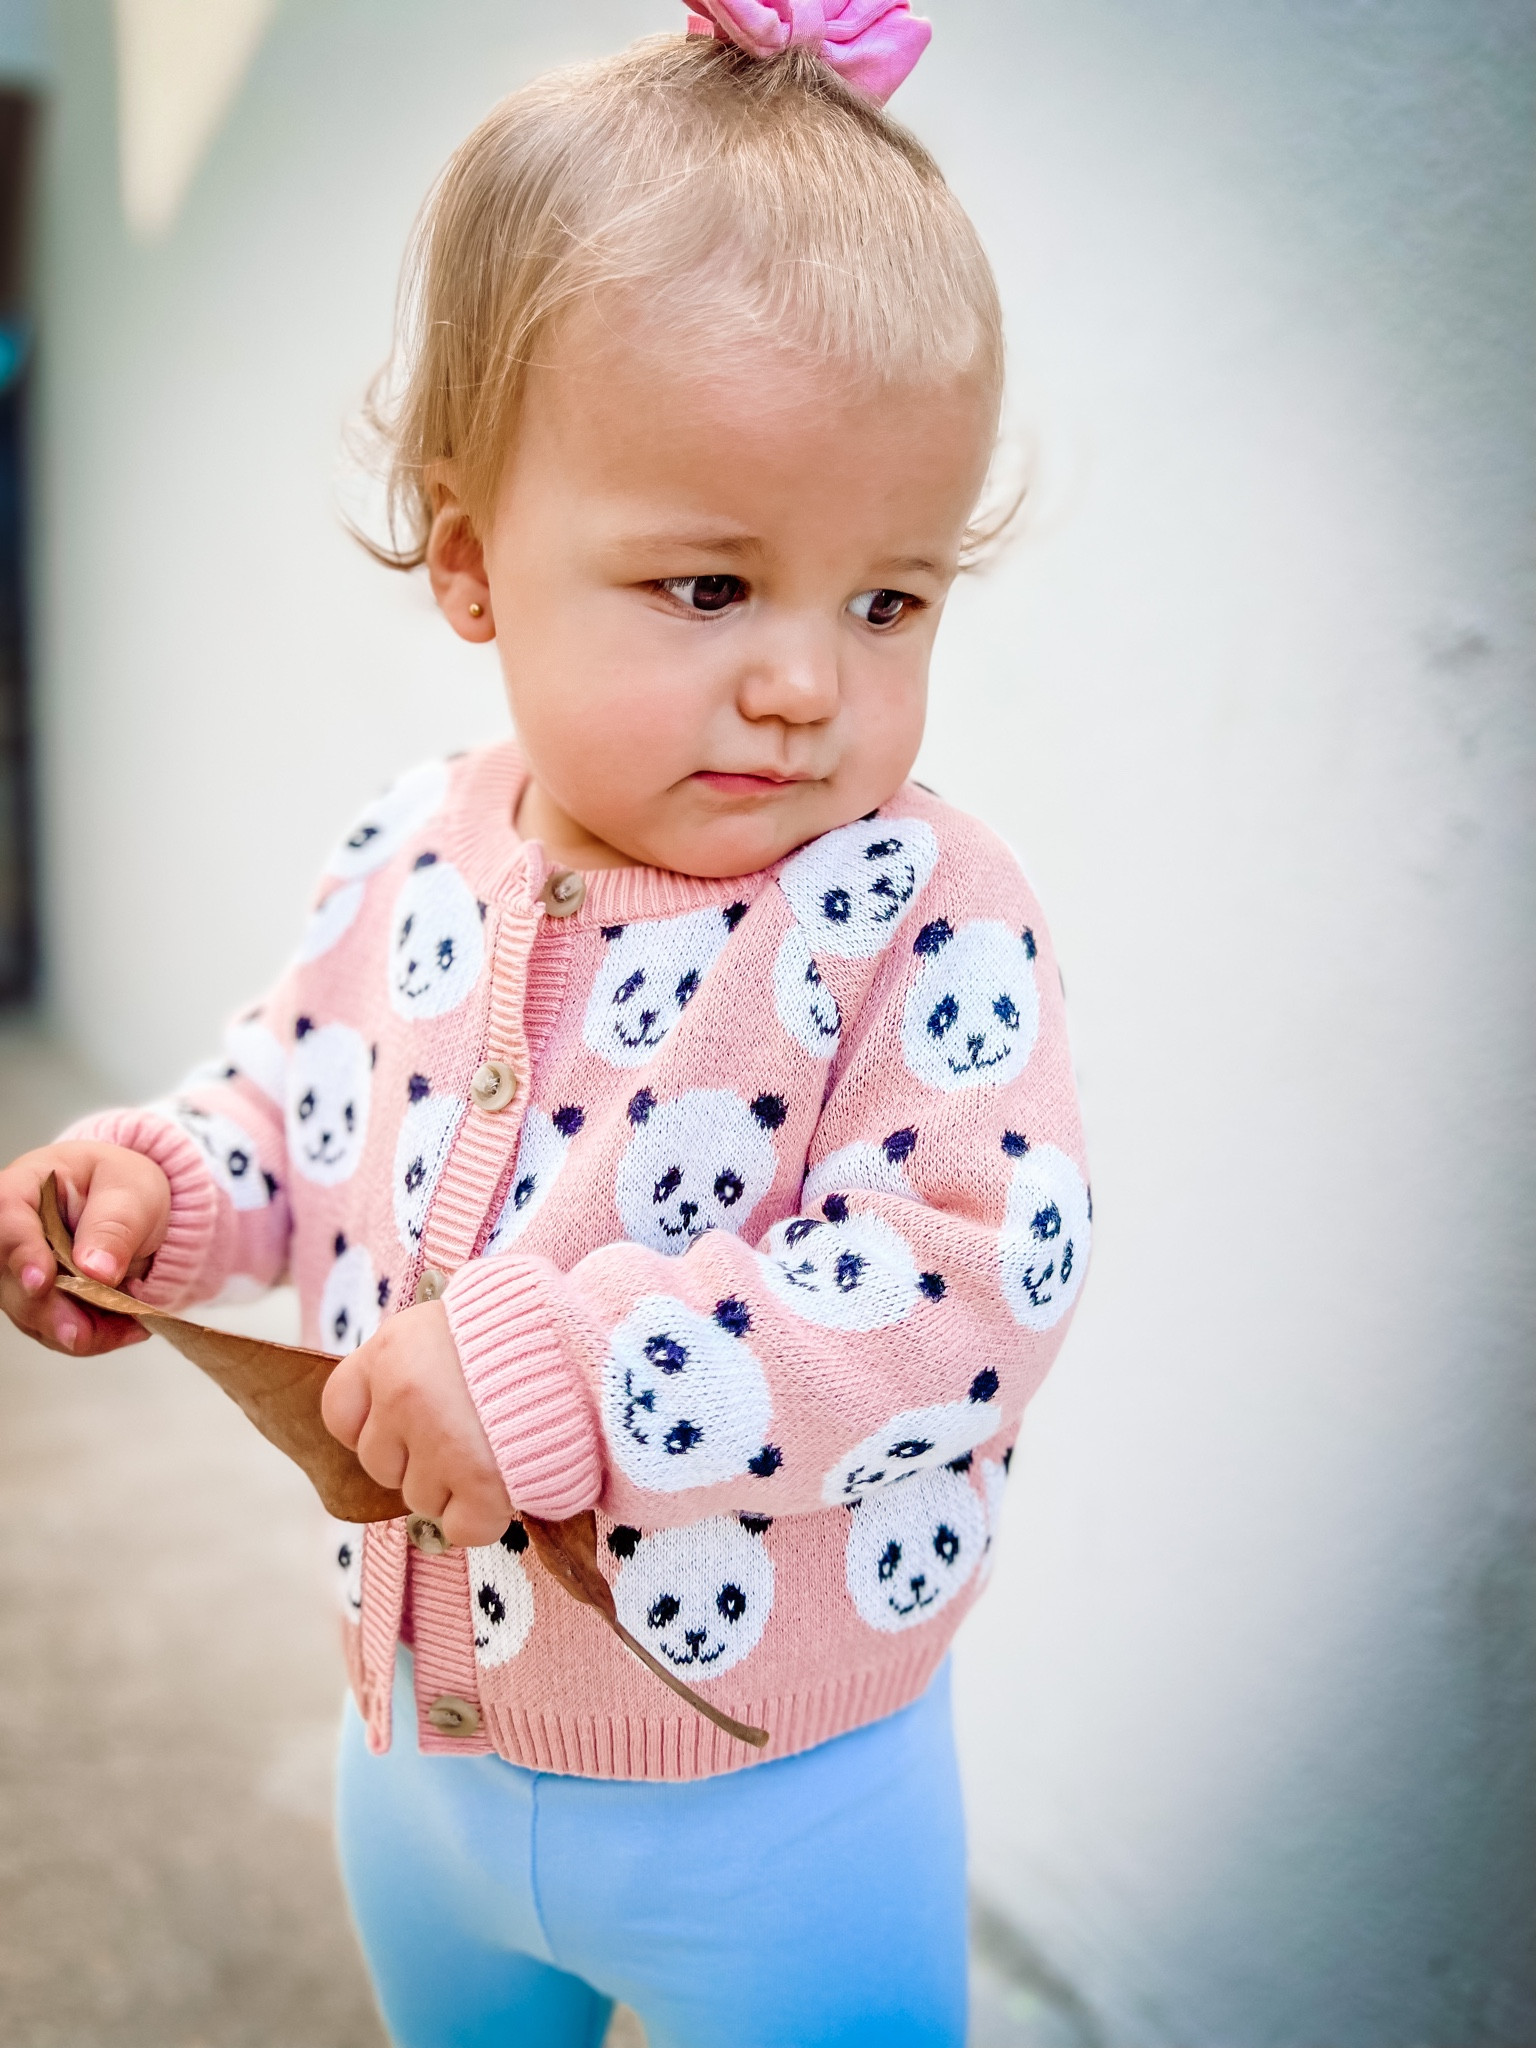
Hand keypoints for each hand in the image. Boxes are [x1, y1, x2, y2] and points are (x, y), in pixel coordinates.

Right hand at [0, 1142, 170, 1354]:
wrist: (136, 1210)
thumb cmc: (125, 1186)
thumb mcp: (132, 1192)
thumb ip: (115, 1226)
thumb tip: (94, 1269)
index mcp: (26, 1191)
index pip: (9, 1221)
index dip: (22, 1254)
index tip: (42, 1282)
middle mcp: (13, 1237)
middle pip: (12, 1281)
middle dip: (50, 1312)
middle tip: (84, 1333)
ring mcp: (22, 1275)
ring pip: (33, 1315)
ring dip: (80, 1330)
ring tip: (129, 1324)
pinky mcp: (42, 1304)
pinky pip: (58, 1330)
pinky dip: (93, 1336)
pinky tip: (127, 1326)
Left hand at [321, 1301, 512, 1546]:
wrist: (591, 1347)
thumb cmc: (527, 1330)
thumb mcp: (455, 1322)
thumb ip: (417, 1360)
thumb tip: (393, 1411)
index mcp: (392, 1350)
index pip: (340, 1412)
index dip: (371, 1427)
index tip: (403, 1428)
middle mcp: (405, 1397)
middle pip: (380, 1464)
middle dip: (417, 1460)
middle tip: (466, 1436)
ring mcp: (441, 1444)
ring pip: (420, 1500)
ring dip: (455, 1488)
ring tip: (498, 1450)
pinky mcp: (482, 1486)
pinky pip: (462, 1530)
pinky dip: (485, 1518)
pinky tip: (508, 1485)